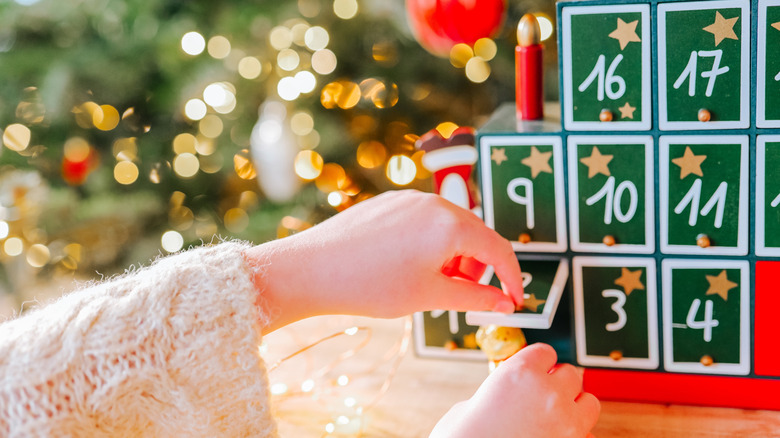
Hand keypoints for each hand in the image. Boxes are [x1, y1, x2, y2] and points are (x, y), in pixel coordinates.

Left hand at [245, 190, 523, 332]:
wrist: (312, 269)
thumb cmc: (370, 284)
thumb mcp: (430, 296)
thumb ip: (475, 297)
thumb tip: (504, 302)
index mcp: (451, 225)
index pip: (499, 249)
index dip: (511, 277)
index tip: (513, 298)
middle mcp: (434, 203)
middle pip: (476, 234)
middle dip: (479, 266)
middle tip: (464, 293)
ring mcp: (409, 198)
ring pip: (449, 225)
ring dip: (454, 254)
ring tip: (431, 281)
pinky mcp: (388, 201)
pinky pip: (424, 219)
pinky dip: (431, 242)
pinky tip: (407, 265)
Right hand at [430, 343, 599, 437]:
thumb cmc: (464, 437)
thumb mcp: (470, 404)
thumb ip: (496, 393)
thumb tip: (503, 397)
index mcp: (519, 373)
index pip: (545, 351)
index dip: (540, 362)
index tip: (539, 368)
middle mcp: (547, 391)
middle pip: (571, 373)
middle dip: (559, 382)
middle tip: (547, 393)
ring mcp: (565, 420)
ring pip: (589, 401)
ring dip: (576, 405)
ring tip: (560, 414)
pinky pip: (589, 434)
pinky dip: (578, 434)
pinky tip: (561, 436)